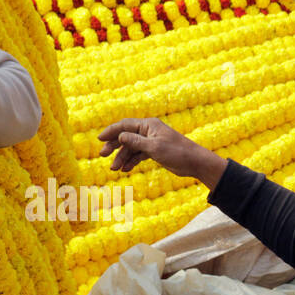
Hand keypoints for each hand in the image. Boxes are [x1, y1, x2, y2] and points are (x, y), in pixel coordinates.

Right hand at [97, 118, 228, 189]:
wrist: (194, 162)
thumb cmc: (177, 152)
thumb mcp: (154, 147)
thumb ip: (136, 142)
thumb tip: (120, 136)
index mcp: (148, 125)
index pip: (125, 125)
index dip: (111, 131)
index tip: (99, 139)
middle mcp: (148, 131)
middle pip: (125, 136)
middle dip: (114, 146)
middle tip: (103, 155)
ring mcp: (151, 142)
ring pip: (131, 148)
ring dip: (122, 157)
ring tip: (115, 169)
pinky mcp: (154, 152)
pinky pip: (138, 155)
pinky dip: (131, 161)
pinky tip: (125, 169)